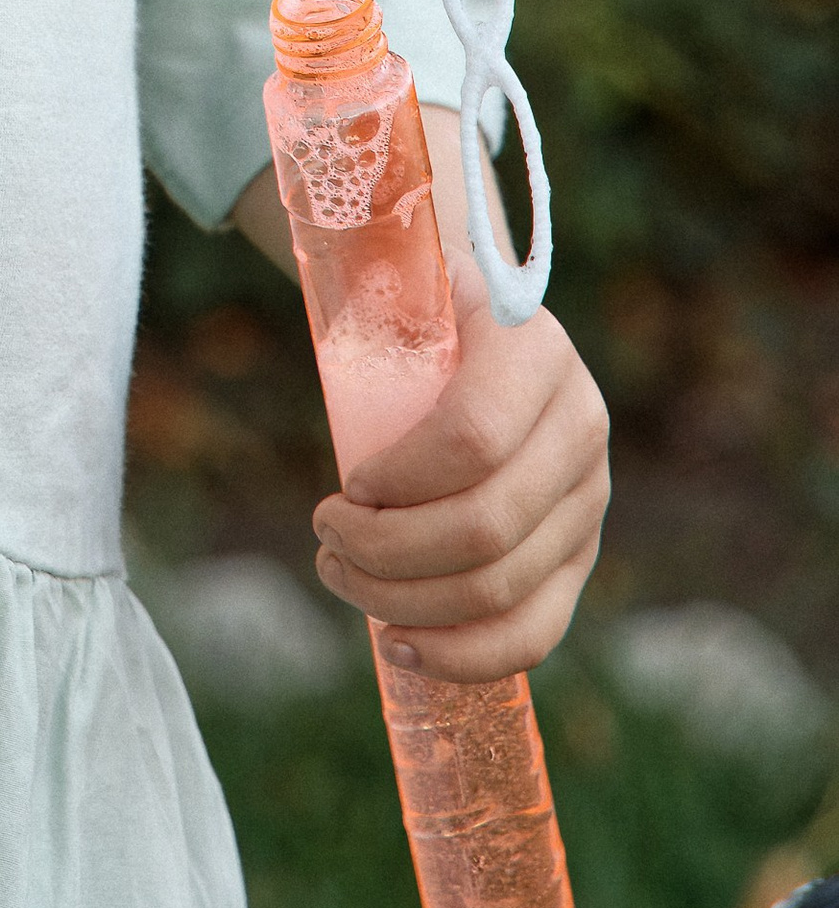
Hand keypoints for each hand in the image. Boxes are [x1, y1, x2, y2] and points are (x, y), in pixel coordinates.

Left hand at [310, 257, 610, 679]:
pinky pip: (535, 632)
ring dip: (403, 601)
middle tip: (324, 534)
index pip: (471, 437)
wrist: (480, 328)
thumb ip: (371, 270)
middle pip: (483, 528)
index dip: (398, 478)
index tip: (344, 483)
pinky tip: (397, 644)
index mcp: (536, 348)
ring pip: (500, 589)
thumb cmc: (415, 306)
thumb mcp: (401, 276)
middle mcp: (581, 427)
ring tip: (340, 574)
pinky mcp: (581, 557)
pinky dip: (462, 654)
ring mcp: (590, 500)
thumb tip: (317, 252)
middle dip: (384, 549)